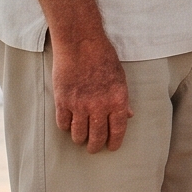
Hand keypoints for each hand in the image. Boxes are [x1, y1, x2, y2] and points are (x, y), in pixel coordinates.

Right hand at [49, 33, 131, 152]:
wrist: (80, 44)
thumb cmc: (103, 57)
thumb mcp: (120, 78)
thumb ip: (123, 99)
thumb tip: (128, 115)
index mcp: (117, 100)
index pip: (118, 130)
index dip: (114, 142)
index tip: (111, 147)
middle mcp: (99, 106)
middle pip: (97, 137)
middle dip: (96, 146)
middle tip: (94, 148)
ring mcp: (79, 105)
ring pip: (78, 134)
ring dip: (80, 139)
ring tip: (81, 139)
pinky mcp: (62, 101)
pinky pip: (63, 124)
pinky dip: (66, 127)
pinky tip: (69, 125)